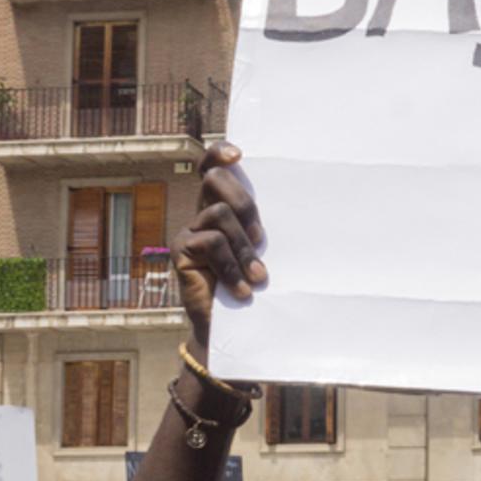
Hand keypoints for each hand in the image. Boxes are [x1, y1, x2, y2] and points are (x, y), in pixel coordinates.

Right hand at [176, 141, 267, 355]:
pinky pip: (212, 243)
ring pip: (220, 215)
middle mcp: (201, 213)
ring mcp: (189, 231)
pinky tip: (243, 291)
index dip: (218, 154)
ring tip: (258, 276)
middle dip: (244, 203)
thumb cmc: (253, 285)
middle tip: (261, 238)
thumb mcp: (260, 252)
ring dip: (244, 247)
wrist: (229, 326)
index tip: (239, 154)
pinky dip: (233, 268)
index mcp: (221, 207)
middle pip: (214, 180)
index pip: (211, 168)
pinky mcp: (182, 251)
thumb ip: (261, 230)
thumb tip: (298, 205)